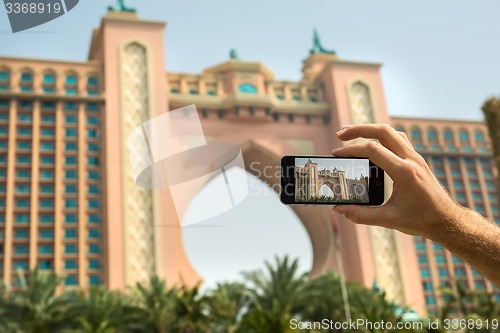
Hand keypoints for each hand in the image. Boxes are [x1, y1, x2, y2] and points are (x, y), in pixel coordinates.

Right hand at [332, 124, 460, 237]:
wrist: (447, 220)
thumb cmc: (421, 220)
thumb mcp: (389, 220)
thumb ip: (361, 215)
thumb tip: (339, 210)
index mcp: (404, 172)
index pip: (373, 150)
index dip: (351, 149)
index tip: (336, 153)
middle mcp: (411, 160)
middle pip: (382, 131)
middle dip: (358, 129)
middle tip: (340, 135)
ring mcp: (415, 157)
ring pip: (391, 132)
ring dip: (371, 130)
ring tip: (352, 134)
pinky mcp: (417, 160)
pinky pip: (399, 139)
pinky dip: (382, 137)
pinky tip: (373, 144)